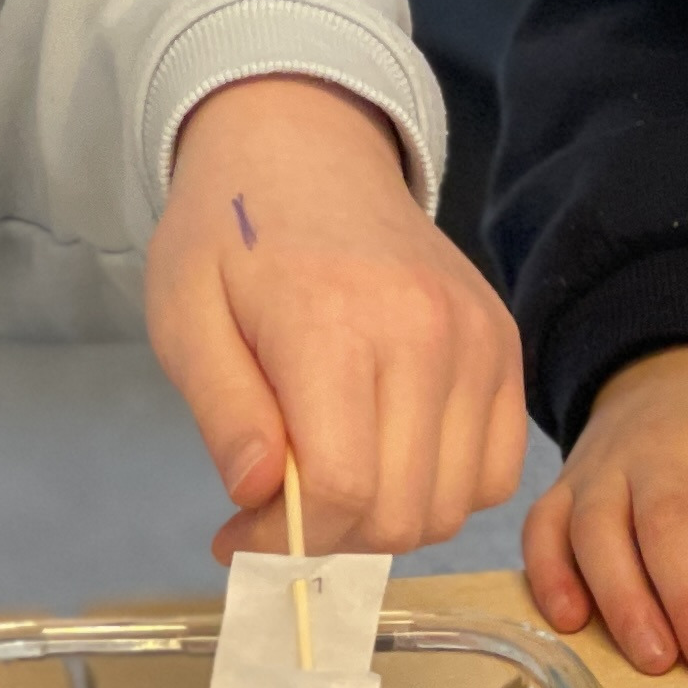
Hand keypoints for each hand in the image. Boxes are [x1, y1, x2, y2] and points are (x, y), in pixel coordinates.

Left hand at [147, 73, 526, 558]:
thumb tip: (258, 496)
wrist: (304, 146)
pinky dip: (445, 490)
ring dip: (387, 522)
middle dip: (329, 539)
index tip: (239, 539)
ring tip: (327, 482)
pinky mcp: (503, 343)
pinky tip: (385, 459)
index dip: (287, 541)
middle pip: (402, 510)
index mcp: (334, 322)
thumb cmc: (229, 231)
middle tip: (275, 513)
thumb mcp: (184, 314)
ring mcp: (477, 337)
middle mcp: (426, 332)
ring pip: (454, 504)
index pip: (341, 487)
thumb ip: (224, 411)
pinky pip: (497, 469)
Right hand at [526, 343, 687, 686]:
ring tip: (654, 661)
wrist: (673, 374)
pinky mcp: (563, 487)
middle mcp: (656, 451)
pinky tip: (572, 622)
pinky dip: (549, 576)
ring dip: (623, 601)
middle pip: (665, 527)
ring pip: (598, 532)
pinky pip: (543, 529)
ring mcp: (601, 468)